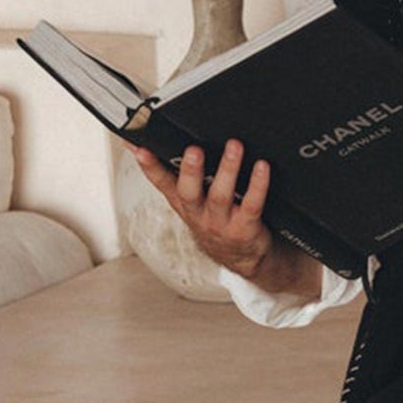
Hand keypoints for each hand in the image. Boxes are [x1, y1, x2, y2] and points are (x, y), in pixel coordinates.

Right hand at [126, 137, 273, 278]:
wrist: (240, 257)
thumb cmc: (215, 221)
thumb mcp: (191, 203)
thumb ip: (177, 175)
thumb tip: (161, 146)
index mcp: (183, 204)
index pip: (161, 182)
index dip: (149, 166)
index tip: (140, 148)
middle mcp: (198, 214)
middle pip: (188, 192)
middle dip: (189, 170)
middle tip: (193, 150)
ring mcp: (221, 223)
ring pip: (220, 196)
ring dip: (227, 170)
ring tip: (234, 147)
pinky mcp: (245, 228)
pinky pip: (252, 204)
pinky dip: (258, 185)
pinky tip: (262, 167)